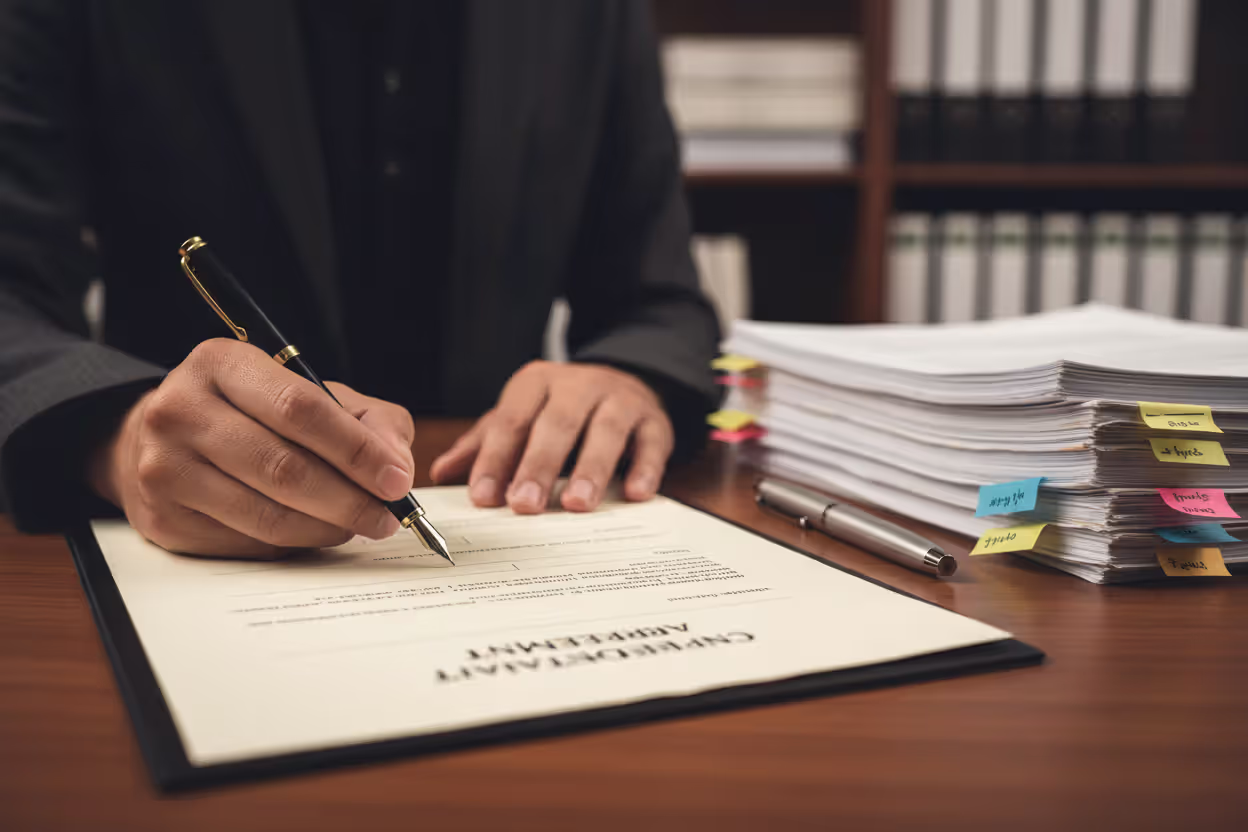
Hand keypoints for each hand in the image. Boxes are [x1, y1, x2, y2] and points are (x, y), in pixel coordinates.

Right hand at [88, 339, 416, 557]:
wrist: (160, 439)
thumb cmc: (250, 413)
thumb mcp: (308, 392)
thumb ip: (368, 421)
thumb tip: (398, 468)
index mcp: (222, 364)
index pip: (300, 409)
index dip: (356, 450)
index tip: (397, 481)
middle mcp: (182, 411)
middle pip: (284, 468)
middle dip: (350, 500)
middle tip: (387, 517)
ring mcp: (165, 468)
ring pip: (268, 515)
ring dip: (327, 528)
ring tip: (357, 525)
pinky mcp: (164, 519)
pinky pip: (248, 543)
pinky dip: (294, 543)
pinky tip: (312, 531)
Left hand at [430, 361, 673, 513]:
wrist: (624, 381)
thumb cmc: (560, 409)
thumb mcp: (520, 417)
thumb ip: (485, 444)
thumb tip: (442, 473)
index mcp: (536, 383)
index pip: (511, 421)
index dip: (496, 459)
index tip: (483, 497)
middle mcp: (578, 385)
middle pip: (556, 424)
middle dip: (539, 466)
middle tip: (525, 505)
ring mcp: (620, 400)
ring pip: (606, 430)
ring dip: (591, 468)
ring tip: (577, 504)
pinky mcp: (654, 420)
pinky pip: (652, 443)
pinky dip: (645, 468)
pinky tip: (634, 494)